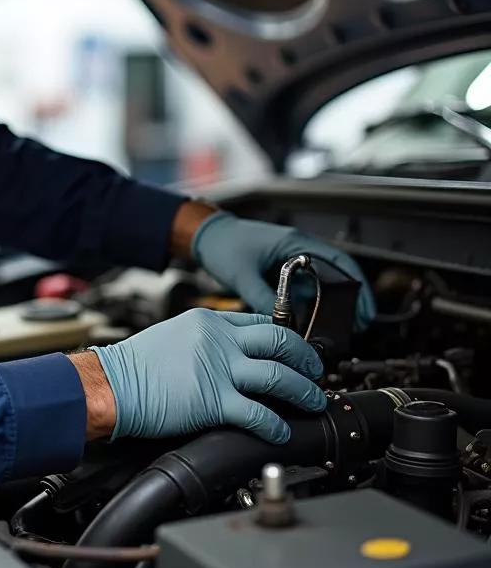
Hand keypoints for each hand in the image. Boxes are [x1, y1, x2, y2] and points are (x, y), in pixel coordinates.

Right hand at [87, 308, 325, 443]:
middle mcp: (219, 340)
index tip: (297, 349)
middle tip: (316, 371)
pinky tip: (281, 432)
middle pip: (281, 341)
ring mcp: (219, 369)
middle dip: (307, 358)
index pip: (261, 320)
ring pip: (279, 376)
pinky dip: (276, 425)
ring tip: (312, 402)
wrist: (113, 384)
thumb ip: (206, 340)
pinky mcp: (214, 401)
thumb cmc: (136, 365)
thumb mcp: (175, 335)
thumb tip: (231, 355)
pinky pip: (259, 413)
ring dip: (304, 391)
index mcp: (209, 321)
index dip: (287, 336)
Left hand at [192, 211, 376, 329]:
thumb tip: (282, 327)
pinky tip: (309, 323)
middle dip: (347, 302)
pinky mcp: (279, 271)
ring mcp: (289, 260)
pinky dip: (309, 305)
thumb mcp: (243, 275)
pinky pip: (302, 289)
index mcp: (295, 244)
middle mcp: (297, 250)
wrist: (203, 235)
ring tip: (334, 332)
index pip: (340, 263)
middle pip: (335, 277)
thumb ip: (264, 300)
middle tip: (355, 328)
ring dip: (327, 306)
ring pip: (319, 286)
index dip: (357, 287)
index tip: (365, 310)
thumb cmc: (222, 243)